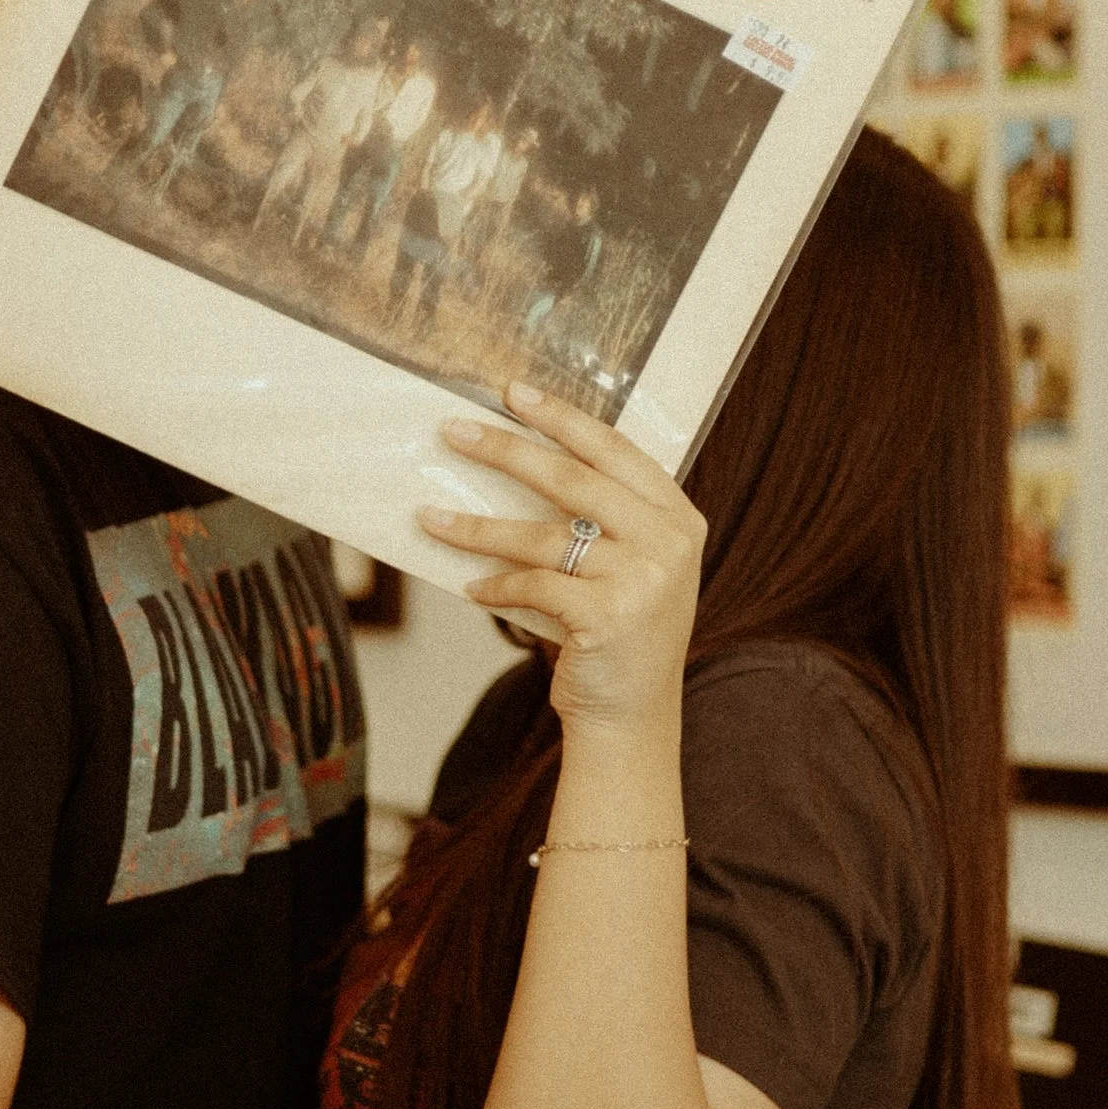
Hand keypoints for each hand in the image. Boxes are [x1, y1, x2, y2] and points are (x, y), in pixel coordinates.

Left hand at [423, 383, 705, 736]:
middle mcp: (668, 542)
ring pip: (542, 536)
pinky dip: (496, 585)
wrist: (633, 715)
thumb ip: (605, 517)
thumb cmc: (619, 631)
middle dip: (507, 450)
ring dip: (478, 526)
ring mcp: (643, 580)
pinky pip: (534, 585)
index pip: (614, 449)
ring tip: (430, 516)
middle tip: (455, 431)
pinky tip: (472, 587)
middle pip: (573, 480)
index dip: (561, 417)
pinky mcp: (609, 618)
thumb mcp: (632, 564)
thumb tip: (521, 457)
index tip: (512, 393)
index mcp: (677, 517)